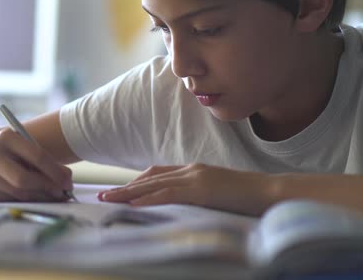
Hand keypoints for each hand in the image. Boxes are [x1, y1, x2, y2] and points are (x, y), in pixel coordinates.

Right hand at [0, 128, 72, 201]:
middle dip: (48, 188)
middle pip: (25, 178)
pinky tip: (37, 199)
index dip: (55, 171)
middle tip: (64, 193)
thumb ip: (42, 160)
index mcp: (6, 137)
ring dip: (41, 197)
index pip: (36, 155)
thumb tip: (66, 179)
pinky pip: (11, 200)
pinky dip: (28, 202)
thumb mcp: (20, 148)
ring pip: (19, 192)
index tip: (68, 180)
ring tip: (54, 196)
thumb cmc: (4, 153)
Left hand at [98, 163, 274, 215]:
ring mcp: (195, 177)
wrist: (271, 193)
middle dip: (125, 186)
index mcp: (194, 170)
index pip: (158, 173)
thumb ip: (199, 194)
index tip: (122, 190)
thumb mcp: (218, 193)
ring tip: (108, 199)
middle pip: (150, 177)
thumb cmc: (248, 197)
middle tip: (103, 194)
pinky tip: (133, 204)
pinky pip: (167, 194)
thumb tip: (184, 205)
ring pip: (153, 184)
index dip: (137, 181)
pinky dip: (147, 198)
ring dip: (127, 192)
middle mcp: (191, 169)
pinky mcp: (200, 189)